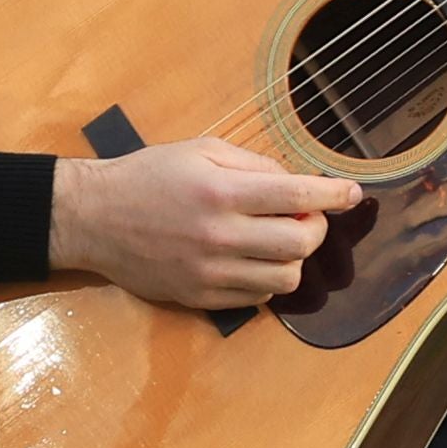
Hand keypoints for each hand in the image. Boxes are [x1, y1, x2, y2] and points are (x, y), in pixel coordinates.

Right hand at [56, 133, 364, 304]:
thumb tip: (296, 184)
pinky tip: (255, 259)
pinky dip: (268, 278)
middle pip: (299, 243)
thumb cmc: (149, 176)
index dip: (332, 194)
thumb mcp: (200, 151)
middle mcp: (219, 235)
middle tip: (304, 216)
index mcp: (220, 191)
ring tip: (277, 240)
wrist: (95, 218)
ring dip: (294, 257)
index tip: (351, 193)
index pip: (296, 195)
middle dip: (315, 228)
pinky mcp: (201, 297)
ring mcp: (210, 272)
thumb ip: (253, 164)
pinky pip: (258, 296)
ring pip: (285, 277)